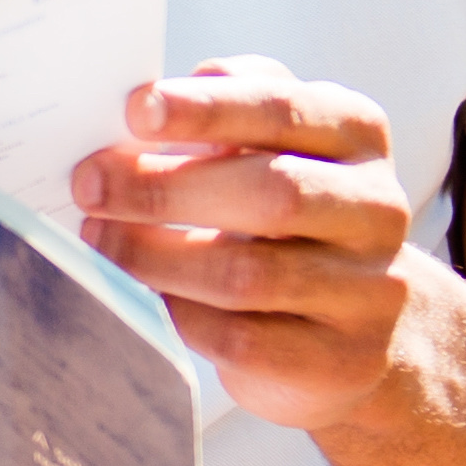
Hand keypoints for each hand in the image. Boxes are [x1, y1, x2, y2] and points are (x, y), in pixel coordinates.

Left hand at [74, 60, 436, 435]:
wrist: (366, 329)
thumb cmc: (294, 220)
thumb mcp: (277, 148)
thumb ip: (227, 112)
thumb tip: (144, 106)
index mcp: (357, 137)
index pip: (283, 109)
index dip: (208, 108)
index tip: (137, 110)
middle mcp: (375, 208)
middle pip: (271, 193)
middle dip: (165, 188)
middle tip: (91, 185)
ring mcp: (369, 290)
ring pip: (249, 275)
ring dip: (156, 257)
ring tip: (101, 240)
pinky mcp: (341, 360)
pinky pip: (243, 340)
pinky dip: (181, 316)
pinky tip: (146, 298)